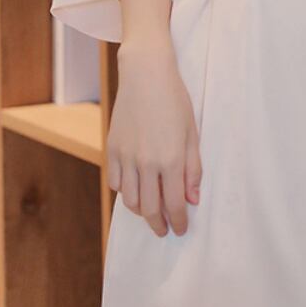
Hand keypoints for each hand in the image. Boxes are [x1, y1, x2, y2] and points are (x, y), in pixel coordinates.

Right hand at [106, 35, 201, 236]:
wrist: (146, 75)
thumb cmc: (176, 102)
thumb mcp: (193, 135)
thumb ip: (193, 170)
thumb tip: (192, 200)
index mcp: (171, 160)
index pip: (175, 204)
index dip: (179, 221)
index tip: (181, 230)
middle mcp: (147, 162)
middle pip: (150, 208)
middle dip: (159, 225)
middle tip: (165, 231)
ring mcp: (126, 156)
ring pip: (130, 200)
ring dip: (142, 213)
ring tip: (152, 214)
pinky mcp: (112, 149)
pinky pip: (116, 182)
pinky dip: (126, 193)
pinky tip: (136, 192)